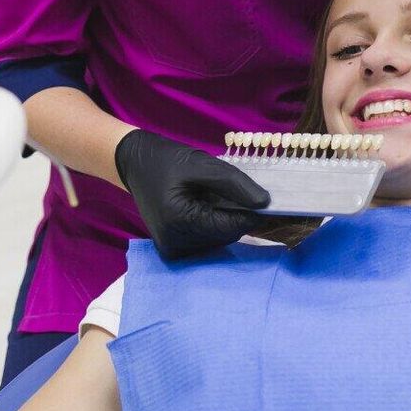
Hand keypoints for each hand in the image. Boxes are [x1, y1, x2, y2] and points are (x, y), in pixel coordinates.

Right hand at [113, 129, 269, 258]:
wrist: (135, 164)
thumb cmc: (167, 160)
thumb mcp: (203, 165)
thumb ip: (236, 184)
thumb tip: (266, 204)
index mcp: (179, 220)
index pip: (231, 227)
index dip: (254, 216)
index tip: (275, 205)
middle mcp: (174, 242)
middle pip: (226, 236)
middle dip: (237, 216)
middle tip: (238, 192)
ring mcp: (172, 249)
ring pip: (218, 240)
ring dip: (225, 221)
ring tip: (213, 197)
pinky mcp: (172, 250)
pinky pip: (205, 241)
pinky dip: (213, 226)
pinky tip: (204, 207)